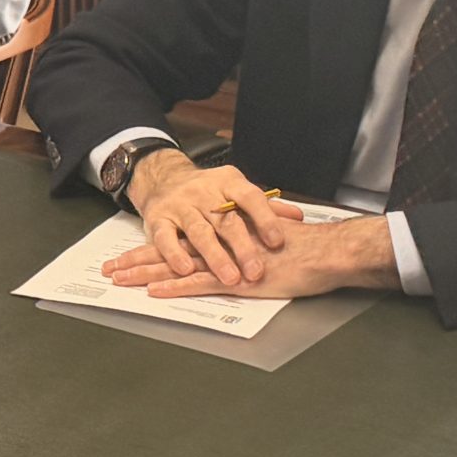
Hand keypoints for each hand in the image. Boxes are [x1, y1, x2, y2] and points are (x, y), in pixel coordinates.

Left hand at [105, 213, 396, 300]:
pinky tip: (153, 291)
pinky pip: (198, 284)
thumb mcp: (270, 242)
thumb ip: (248, 245)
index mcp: (225, 234)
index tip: (130, 253)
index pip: (183, 239)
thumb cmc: (306, 251)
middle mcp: (219, 244)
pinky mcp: (236, 281)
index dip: (155, 248)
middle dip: (136, 260)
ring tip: (117, 279)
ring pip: (176, 266)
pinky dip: (175, 287)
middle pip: (170, 251)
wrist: (326, 253)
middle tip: (109, 267)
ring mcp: (226, 263)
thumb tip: (237, 252)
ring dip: (144, 273)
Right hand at [117, 153, 305, 289]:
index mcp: (228, 182)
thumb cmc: (208, 192)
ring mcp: (180, 205)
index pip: (250, 197)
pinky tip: (186, 269)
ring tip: (230, 277)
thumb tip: (298, 217)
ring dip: (215, 256)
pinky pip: (165, 238)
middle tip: (256, 271)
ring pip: (199, 231)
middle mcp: (204, 192)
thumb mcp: (236, 191)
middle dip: (242, 247)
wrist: (163, 178)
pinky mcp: (158, 219)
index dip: (265, 219)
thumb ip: (266, 207)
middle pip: (226, 220)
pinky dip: (174, 254)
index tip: (278, 242)